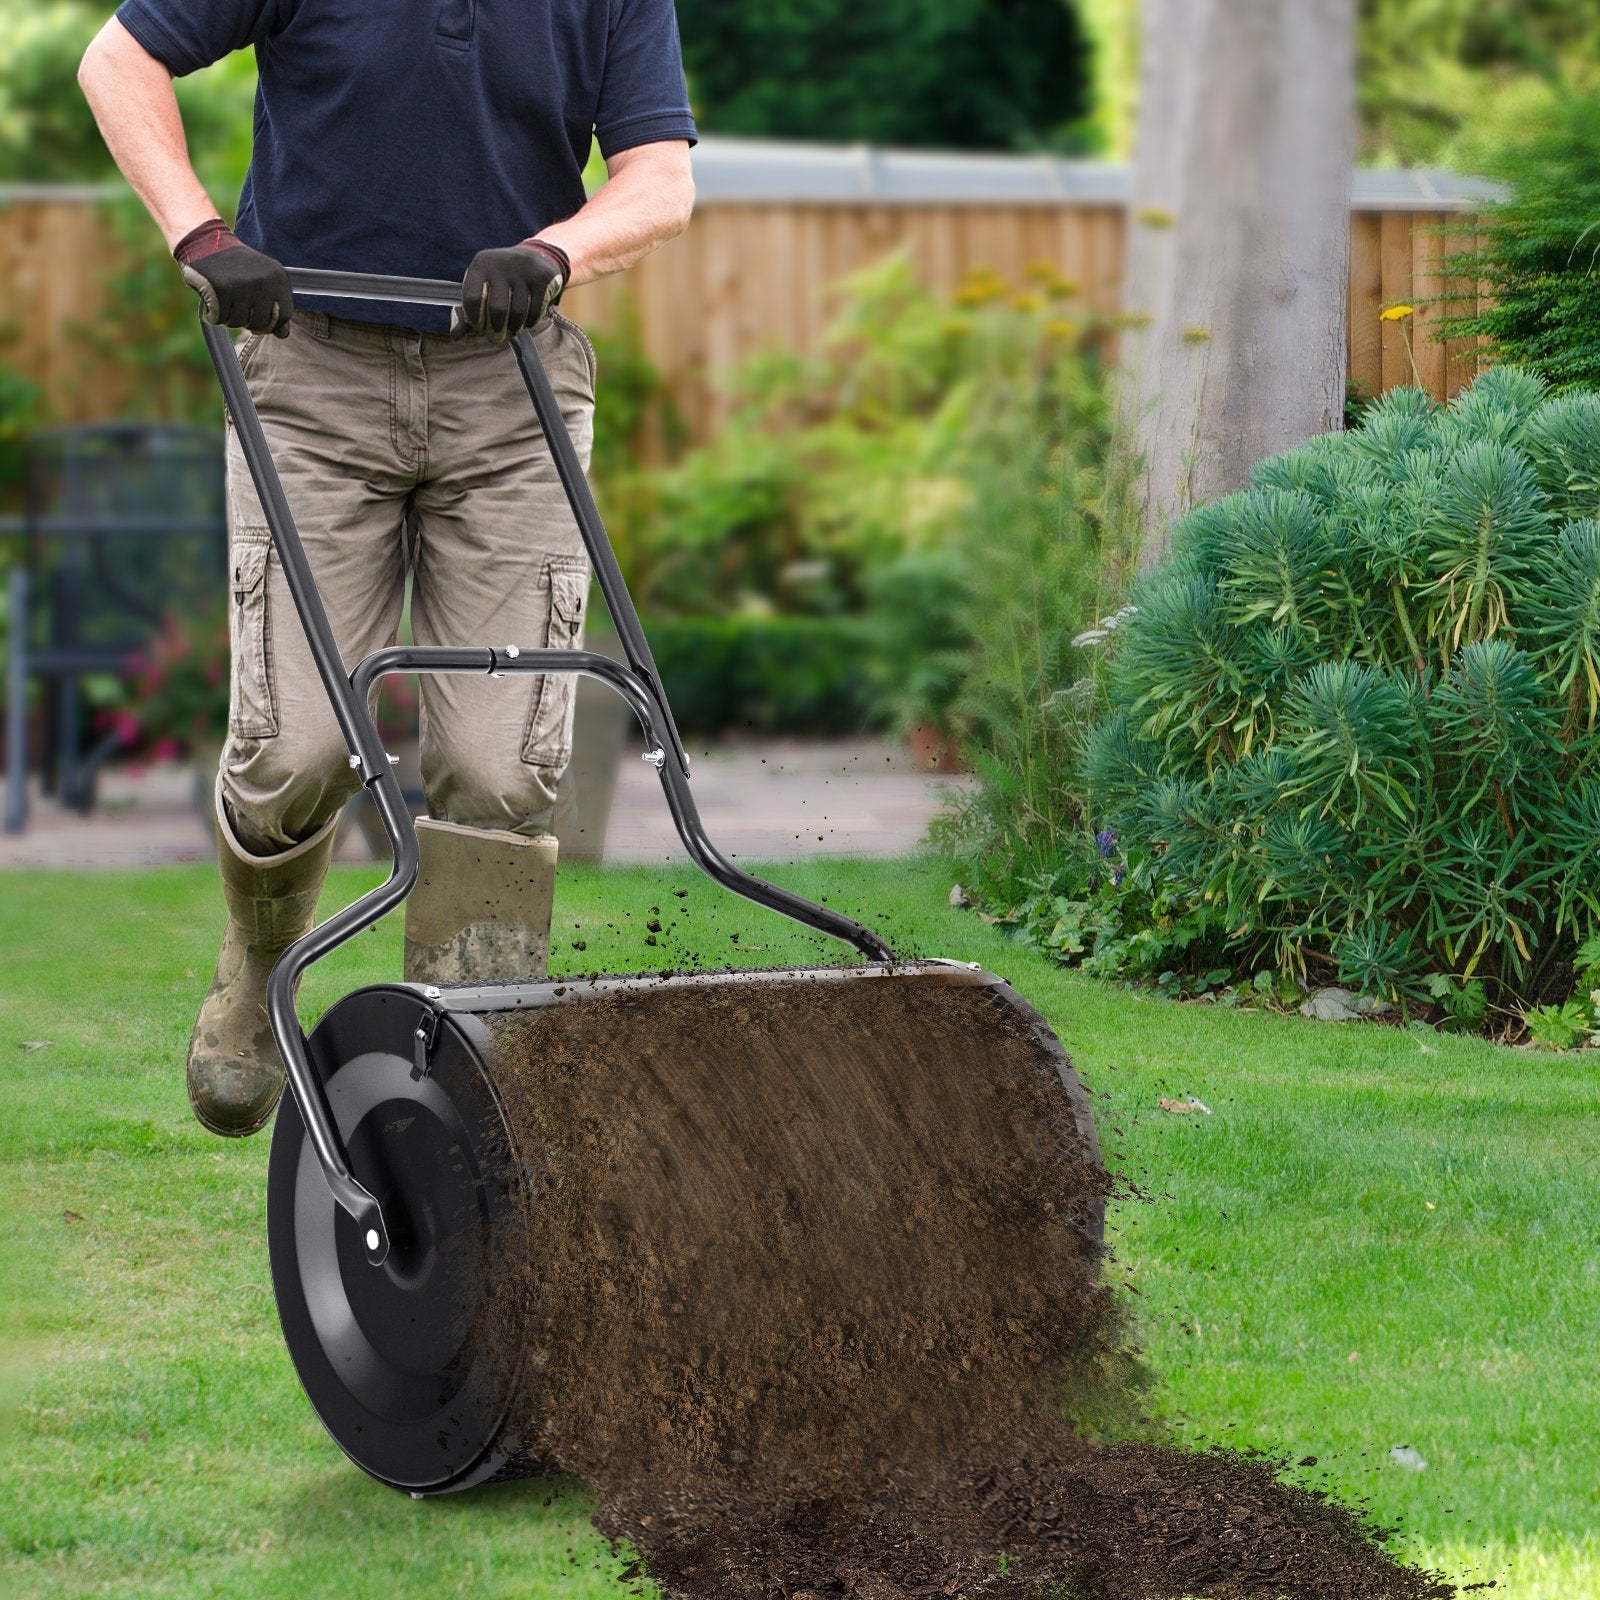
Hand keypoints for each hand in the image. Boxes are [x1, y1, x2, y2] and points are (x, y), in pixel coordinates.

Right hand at [173, 218, 292, 336]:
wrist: (205, 242)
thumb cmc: (235, 266)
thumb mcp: (262, 279)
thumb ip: (275, 306)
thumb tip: (283, 334)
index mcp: (278, 278)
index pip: (284, 316)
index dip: (271, 324)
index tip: (259, 319)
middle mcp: (263, 281)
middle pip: (261, 324)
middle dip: (248, 322)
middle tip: (237, 307)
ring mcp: (243, 285)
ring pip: (239, 323)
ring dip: (228, 317)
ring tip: (224, 299)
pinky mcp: (221, 289)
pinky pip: (219, 318)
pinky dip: (213, 314)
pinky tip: (211, 298)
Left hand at [452, 239, 570, 341]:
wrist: (534, 257)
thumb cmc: (500, 280)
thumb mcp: (482, 288)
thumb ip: (466, 313)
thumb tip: (456, 336)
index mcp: (481, 265)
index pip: (472, 297)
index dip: (474, 318)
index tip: (480, 327)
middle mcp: (501, 264)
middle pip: (497, 309)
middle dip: (496, 328)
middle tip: (497, 336)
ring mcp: (523, 269)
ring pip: (518, 313)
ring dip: (515, 327)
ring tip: (513, 328)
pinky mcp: (542, 277)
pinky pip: (535, 311)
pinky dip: (530, 322)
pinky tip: (527, 321)